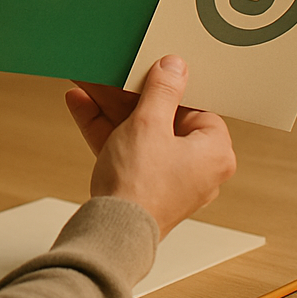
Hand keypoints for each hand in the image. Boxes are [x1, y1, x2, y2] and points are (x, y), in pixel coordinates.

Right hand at [65, 56, 235, 238]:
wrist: (112, 231)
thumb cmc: (141, 186)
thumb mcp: (149, 123)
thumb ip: (163, 90)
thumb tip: (175, 67)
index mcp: (214, 154)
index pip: (197, 108)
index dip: (171, 90)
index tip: (151, 75)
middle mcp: (197, 170)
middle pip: (163, 120)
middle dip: (130, 98)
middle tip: (116, 79)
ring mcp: (169, 180)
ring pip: (139, 133)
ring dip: (111, 110)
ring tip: (90, 86)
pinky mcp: (143, 187)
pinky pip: (127, 149)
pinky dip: (106, 130)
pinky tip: (82, 105)